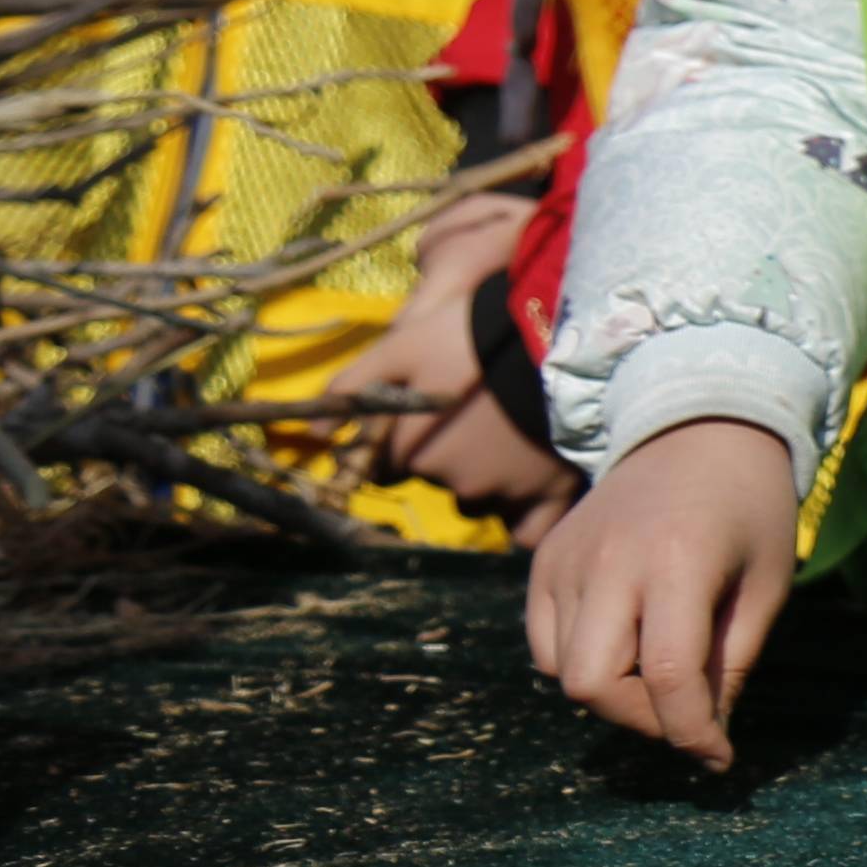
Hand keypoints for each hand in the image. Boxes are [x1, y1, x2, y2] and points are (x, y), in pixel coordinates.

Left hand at [360, 195, 576, 530]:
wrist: (557, 334)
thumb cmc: (472, 335)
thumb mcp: (401, 346)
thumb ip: (352, 388)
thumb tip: (309, 438)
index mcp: (412, 452)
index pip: (385, 469)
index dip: (399, 443)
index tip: (424, 419)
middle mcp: (451, 482)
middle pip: (435, 482)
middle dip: (445, 457)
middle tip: (473, 416)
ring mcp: (503, 493)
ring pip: (481, 502)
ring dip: (486, 480)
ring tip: (511, 437)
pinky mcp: (550, 497)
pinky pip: (527, 533)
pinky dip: (525, 520)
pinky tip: (532, 488)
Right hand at [525, 418, 802, 768]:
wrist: (699, 429)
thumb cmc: (750, 510)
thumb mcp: (767, 584)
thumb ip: (732, 663)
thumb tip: (705, 737)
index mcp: (678, 561)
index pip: (668, 675)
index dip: (692, 732)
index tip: (718, 758)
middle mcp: (609, 561)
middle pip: (592, 684)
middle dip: (641, 718)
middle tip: (685, 710)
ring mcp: (566, 559)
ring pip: (564, 670)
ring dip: (615, 690)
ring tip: (662, 665)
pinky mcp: (543, 560)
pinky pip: (545, 645)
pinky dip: (579, 662)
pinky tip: (626, 640)